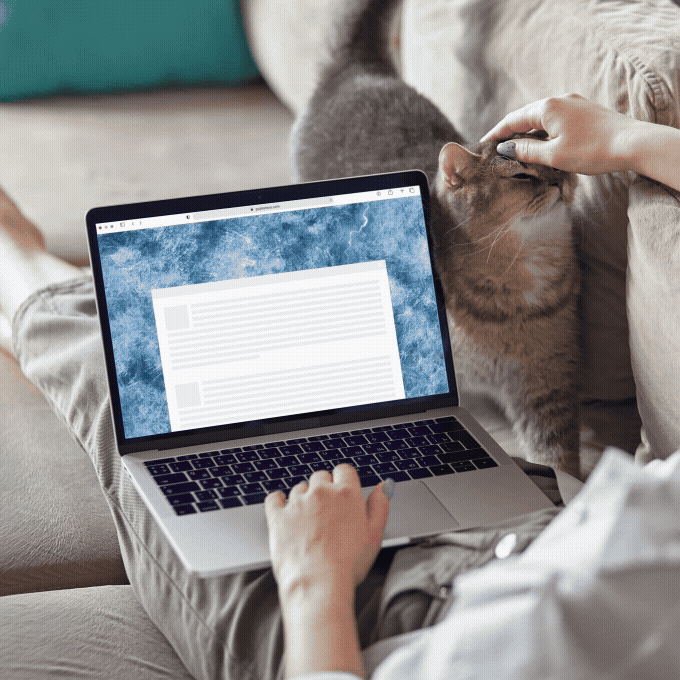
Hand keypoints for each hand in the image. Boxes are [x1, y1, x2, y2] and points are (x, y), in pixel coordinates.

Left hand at [264, 464, 390, 599]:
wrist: (319, 583)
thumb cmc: (349, 563)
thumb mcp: (375, 534)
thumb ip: (380, 505)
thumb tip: (382, 486)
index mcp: (346, 494)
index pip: (344, 470)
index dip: (343, 481)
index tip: (343, 492)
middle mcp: (320, 492)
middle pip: (321, 477)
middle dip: (324, 489)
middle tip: (328, 512)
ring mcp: (297, 503)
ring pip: (299, 488)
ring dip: (304, 498)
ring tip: (308, 521)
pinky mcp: (278, 517)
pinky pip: (274, 499)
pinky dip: (278, 501)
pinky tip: (283, 509)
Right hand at [480, 93, 638, 175]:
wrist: (632, 143)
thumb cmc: (591, 150)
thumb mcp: (553, 155)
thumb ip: (527, 151)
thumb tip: (506, 149)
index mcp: (547, 107)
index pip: (513, 119)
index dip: (496, 133)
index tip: (483, 145)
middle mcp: (559, 100)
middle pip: (526, 116)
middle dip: (510, 131)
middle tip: (497, 148)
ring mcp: (574, 104)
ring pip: (542, 117)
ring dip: (528, 132)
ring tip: (517, 148)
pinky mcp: (585, 111)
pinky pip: (556, 119)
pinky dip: (543, 131)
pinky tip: (542, 143)